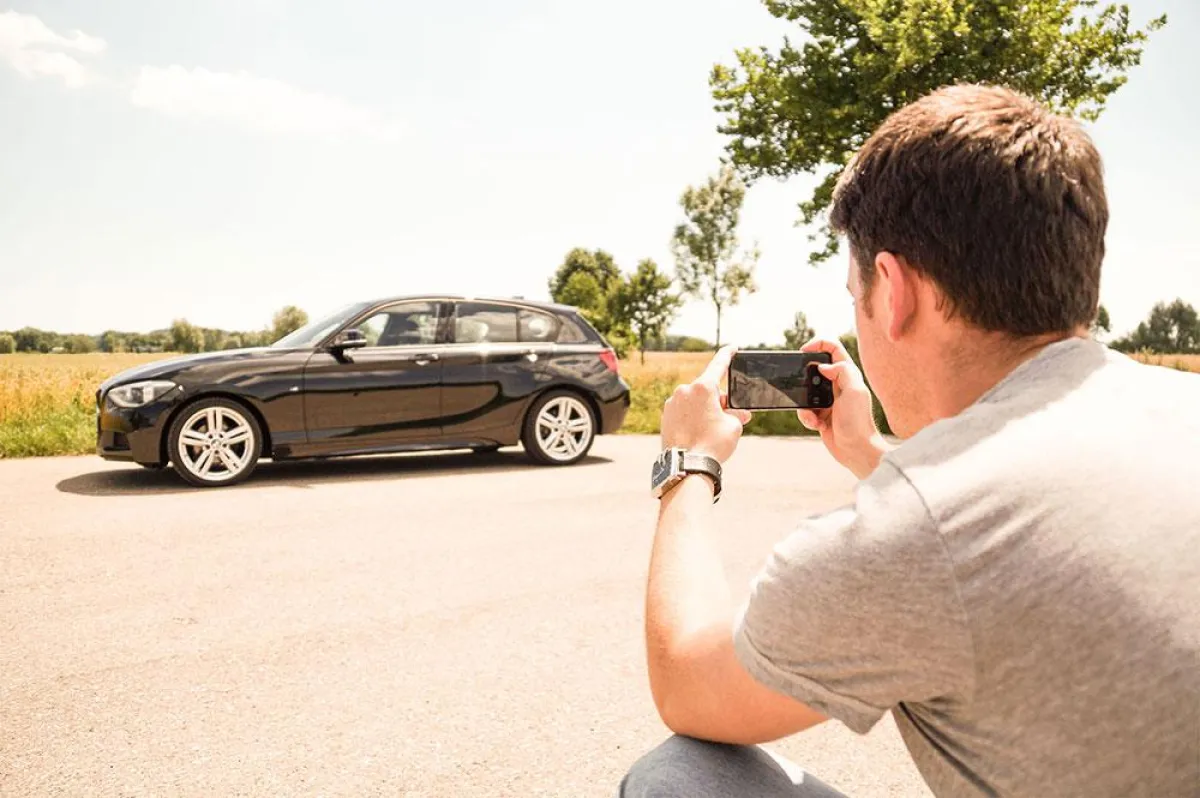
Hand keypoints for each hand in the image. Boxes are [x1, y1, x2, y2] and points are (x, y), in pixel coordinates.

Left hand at [661, 346, 751, 463]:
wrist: (687, 466)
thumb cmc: (712, 444)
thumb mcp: (733, 426)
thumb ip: (736, 414)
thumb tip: (738, 413)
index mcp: (703, 387)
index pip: (719, 365)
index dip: (728, 355)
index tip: (732, 348)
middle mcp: (684, 391)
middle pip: (707, 389)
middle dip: (719, 400)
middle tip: (729, 417)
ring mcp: (672, 403)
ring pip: (694, 401)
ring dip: (705, 410)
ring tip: (711, 431)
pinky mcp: (665, 416)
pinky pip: (683, 411)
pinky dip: (692, 418)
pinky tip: (698, 433)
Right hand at [796, 338, 891, 478]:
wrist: (856, 451)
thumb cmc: (858, 422)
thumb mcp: (854, 391)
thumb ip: (842, 371)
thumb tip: (824, 366)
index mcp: (848, 374)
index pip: (832, 348)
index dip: (817, 344)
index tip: (803, 352)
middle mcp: (837, 384)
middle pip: (814, 368)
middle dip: (804, 378)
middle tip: (802, 387)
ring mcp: (828, 400)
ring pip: (805, 391)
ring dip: (804, 403)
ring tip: (814, 416)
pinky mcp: (821, 414)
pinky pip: (805, 409)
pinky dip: (806, 417)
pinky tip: (817, 425)